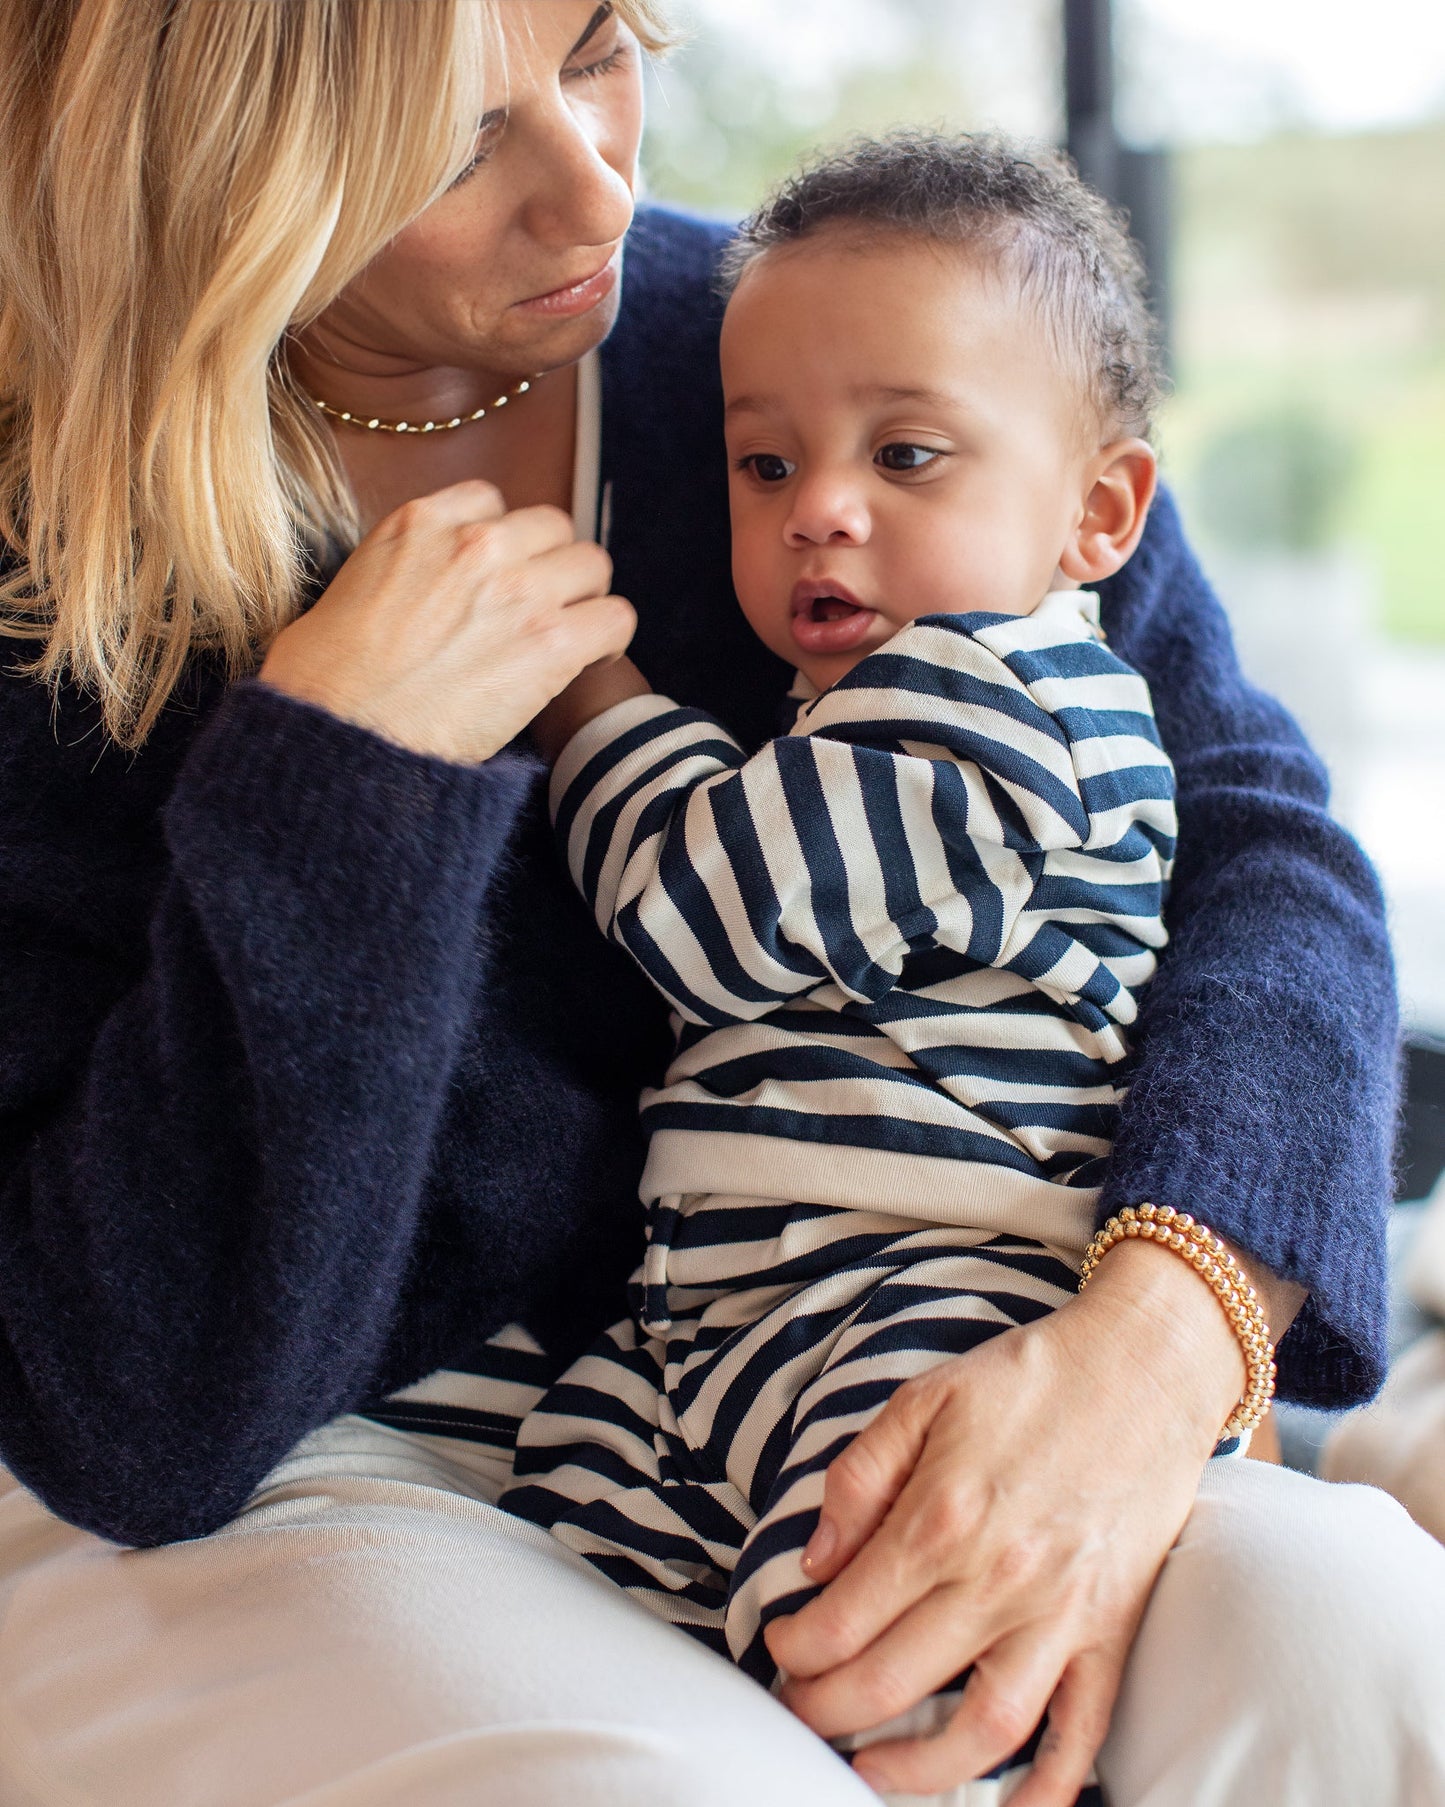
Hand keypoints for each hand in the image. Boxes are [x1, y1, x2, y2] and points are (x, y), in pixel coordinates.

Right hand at [259, 481, 634, 763]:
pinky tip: (591, 661)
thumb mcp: (347, 590)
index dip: (503, 541)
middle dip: (550, 565)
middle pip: (553, 527)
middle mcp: (476, 542)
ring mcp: (518, 588)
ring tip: (569, 635)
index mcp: (421, 521)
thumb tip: (410, 590)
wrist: (342, 734)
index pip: (491, 501)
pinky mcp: (551, 641)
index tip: (500, 573)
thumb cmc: (326, 682)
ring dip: (583, 598)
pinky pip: (615, 617)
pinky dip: (610, 639)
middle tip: (539, 609)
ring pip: (592, 565)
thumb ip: (396, 568)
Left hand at [765, 1237, 1298, 1804]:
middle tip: (798, 1708)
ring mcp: (1062, 1615)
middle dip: (827, 1709)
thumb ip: (859, 1479)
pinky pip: (1084, 1735)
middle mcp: (1000, 1579)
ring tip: (867, 1770)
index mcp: (942, 1518)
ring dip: (915, 1770)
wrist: (1144, 1366)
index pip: (844, 1618)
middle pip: (893, 1682)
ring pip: (982, 1732)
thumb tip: (817, 1562)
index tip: (779, 1641)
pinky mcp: (1112, 1631)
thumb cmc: (1029, 1378)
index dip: (796, 1644)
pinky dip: (1048, 1791)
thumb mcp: (923, 1399)